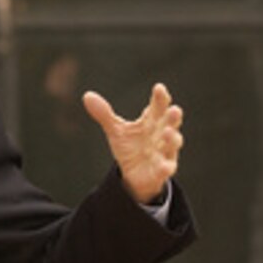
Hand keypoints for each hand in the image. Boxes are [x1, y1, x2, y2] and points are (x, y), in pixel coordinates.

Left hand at [83, 83, 183, 203]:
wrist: (133, 174)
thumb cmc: (130, 147)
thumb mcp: (116, 130)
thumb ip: (104, 114)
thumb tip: (87, 95)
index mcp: (151, 122)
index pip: (157, 107)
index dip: (160, 98)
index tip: (159, 88)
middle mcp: (161, 135)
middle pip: (169, 124)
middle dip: (172, 117)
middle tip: (175, 109)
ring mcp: (163, 153)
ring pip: (172, 144)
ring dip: (172, 138)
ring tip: (169, 132)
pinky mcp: (161, 170)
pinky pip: (166, 169)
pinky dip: (165, 167)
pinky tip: (164, 167)